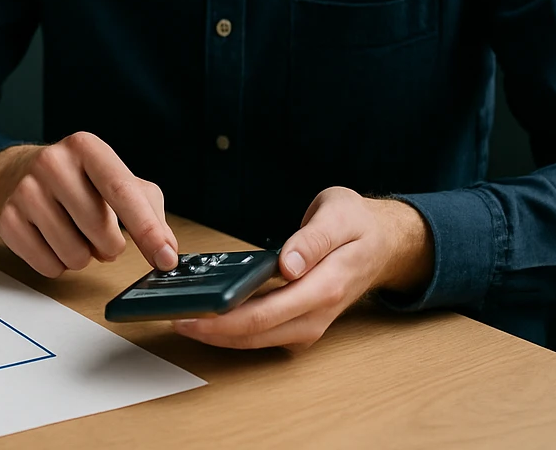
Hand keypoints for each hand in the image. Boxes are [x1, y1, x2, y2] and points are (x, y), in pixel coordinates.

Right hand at [0, 132, 178, 277]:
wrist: (16, 174)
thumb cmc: (79, 181)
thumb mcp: (117, 179)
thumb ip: (149, 211)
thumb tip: (168, 250)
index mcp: (86, 147)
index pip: (121, 191)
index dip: (147, 229)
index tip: (166, 259)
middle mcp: (52, 163)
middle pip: (99, 230)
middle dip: (110, 246)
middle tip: (102, 235)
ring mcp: (25, 191)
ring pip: (74, 255)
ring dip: (84, 257)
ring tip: (75, 235)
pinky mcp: (8, 219)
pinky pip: (48, 266)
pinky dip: (59, 264)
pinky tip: (53, 242)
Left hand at [172, 186, 431, 350]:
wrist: (384, 242)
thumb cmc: (358, 225)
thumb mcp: (337, 215)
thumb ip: (313, 240)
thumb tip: (289, 265)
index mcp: (324, 287)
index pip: (265, 314)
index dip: (223, 319)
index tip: (189, 313)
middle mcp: (316, 314)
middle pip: (255, 334)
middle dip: (211, 330)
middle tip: (171, 316)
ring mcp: (309, 323)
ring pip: (257, 339)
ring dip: (219, 334)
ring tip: (181, 317)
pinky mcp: (301, 322)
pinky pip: (264, 332)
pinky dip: (234, 328)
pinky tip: (209, 314)